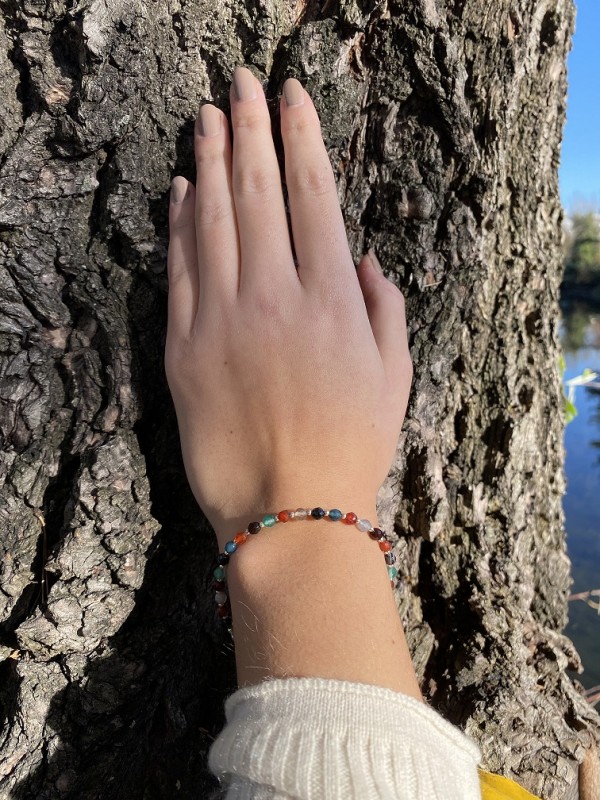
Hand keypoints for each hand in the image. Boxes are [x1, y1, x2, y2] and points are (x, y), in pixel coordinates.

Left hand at [165, 67, 411, 542]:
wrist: (287, 513)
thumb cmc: (350, 450)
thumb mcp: (395, 380)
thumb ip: (386, 310)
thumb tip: (368, 260)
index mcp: (334, 304)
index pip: (315, 199)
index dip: (301, 140)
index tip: (292, 98)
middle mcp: (276, 299)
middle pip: (259, 194)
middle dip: (250, 130)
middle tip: (241, 83)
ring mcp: (222, 321)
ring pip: (212, 221)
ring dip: (209, 161)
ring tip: (206, 118)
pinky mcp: (182, 349)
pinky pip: (178, 272)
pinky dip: (177, 225)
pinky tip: (181, 189)